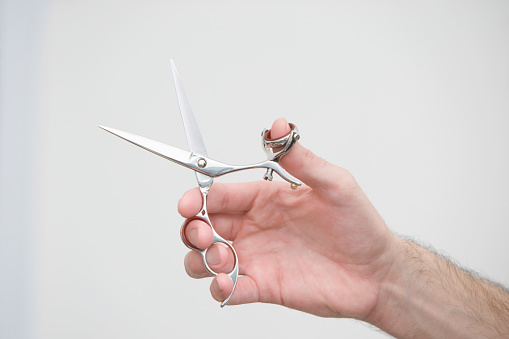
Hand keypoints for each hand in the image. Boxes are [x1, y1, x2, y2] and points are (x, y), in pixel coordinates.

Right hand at [178, 118, 398, 318]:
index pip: (218, 195)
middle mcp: (254, 228)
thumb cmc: (358, 227)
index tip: (188, 204)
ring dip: (200, 259)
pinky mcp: (262, 286)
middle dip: (192, 229)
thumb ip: (302, 159)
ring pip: (206, 258)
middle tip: (204, 233)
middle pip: (203, 226)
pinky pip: (228, 289)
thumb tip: (279, 127)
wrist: (376, 272)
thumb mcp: (335, 185)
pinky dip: (218, 288)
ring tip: (220, 258)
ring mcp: (256, 258)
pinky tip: (227, 284)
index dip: (197, 199)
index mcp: (265, 200)